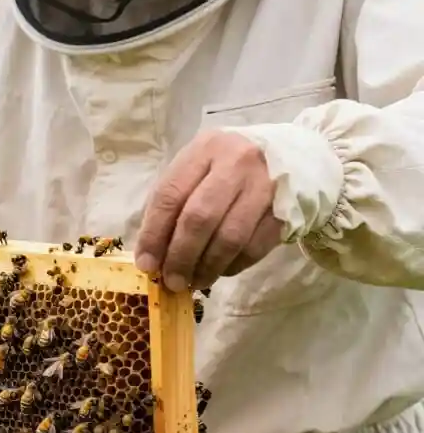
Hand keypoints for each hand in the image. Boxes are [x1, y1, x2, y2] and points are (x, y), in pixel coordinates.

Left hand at [134, 130, 283, 291]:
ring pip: (230, 238)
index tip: (145, 264)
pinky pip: (254, 248)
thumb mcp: (193, 172)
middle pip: (200, 218)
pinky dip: (233, 266)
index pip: (170, 195)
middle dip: (181, 256)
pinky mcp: (285, 210)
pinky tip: (220, 271)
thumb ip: (171, 207)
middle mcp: (236, 163)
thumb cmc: (224, 168)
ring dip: (207, 267)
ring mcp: (265, 186)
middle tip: (172, 281)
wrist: (286, 155)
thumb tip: (151, 257)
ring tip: (195, 282)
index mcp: (204, 150)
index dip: (154, 234)